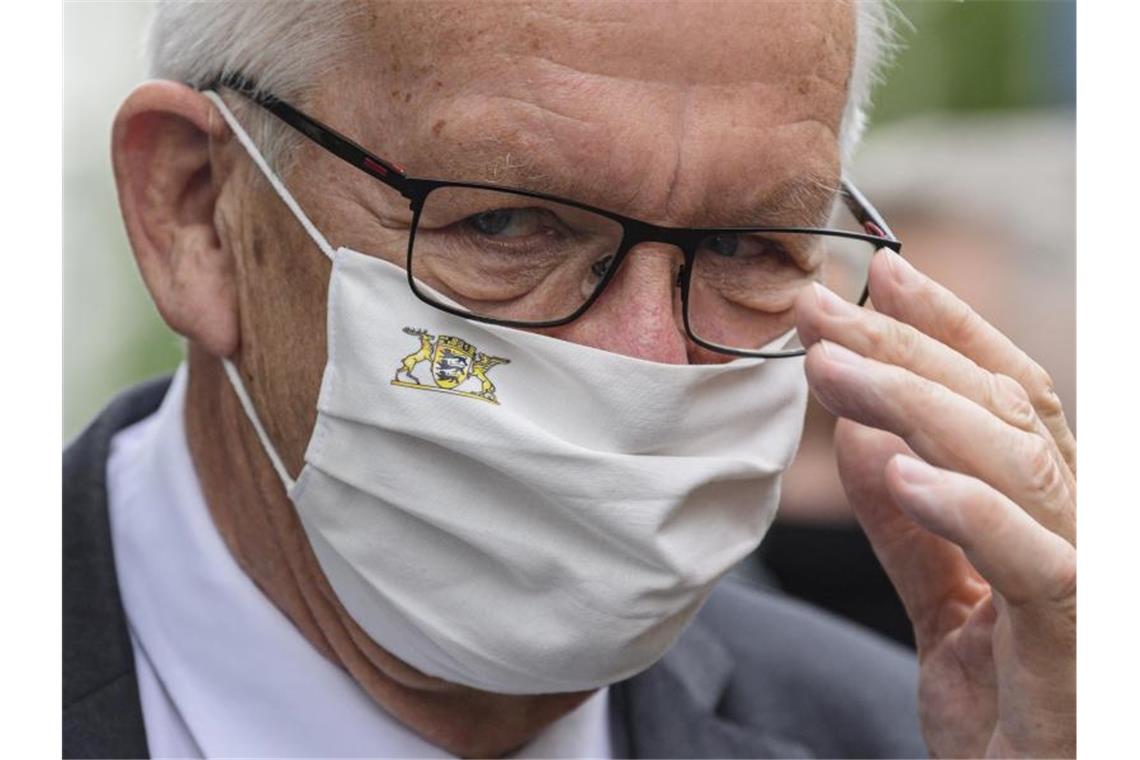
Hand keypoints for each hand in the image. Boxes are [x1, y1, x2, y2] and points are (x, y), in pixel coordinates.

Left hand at [795, 251, 1075, 757]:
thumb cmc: (1010, 716)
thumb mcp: (944, 608)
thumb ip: (908, 531)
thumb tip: (862, 441)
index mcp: (1054, 512)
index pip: (1009, 393)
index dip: (949, 329)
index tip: (881, 277)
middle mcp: (1084, 526)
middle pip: (1000, 408)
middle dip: (903, 350)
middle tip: (816, 314)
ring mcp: (1092, 578)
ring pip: (1012, 459)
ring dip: (913, 404)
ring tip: (830, 371)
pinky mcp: (1081, 643)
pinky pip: (1034, 563)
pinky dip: (969, 513)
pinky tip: (900, 474)